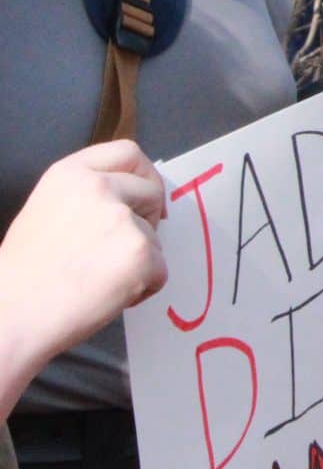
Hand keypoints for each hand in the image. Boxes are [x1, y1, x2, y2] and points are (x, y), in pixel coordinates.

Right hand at [0, 143, 168, 387]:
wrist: (11, 315)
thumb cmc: (25, 274)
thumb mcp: (47, 211)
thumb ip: (87, 197)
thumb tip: (133, 199)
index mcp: (70, 173)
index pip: (127, 153)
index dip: (143, 175)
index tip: (145, 197)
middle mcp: (99, 187)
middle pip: (152, 191)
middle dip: (147, 220)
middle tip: (117, 251)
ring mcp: (122, 218)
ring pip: (156, 237)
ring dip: (138, 260)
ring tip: (96, 280)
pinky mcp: (141, 252)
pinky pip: (161, 270)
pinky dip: (143, 288)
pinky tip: (106, 296)